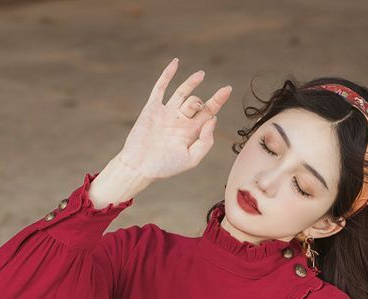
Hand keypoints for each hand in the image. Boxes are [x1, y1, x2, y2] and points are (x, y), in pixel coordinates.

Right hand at [118, 57, 232, 181]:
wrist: (140, 166)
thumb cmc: (165, 166)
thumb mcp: (191, 159)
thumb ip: (205, 142)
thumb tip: (213, 119)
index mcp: (191, 132)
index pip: (208, 113)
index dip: (218, 101)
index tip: (227, 89)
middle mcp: (180, 121)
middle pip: (196, 103)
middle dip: (203, 101)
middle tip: (210, 100)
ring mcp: (166, 113)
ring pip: (182, 93)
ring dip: (191, 83)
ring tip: (201, 75)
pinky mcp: (153, 108)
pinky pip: (160, 88)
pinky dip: (167, 75)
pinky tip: (175, 63)